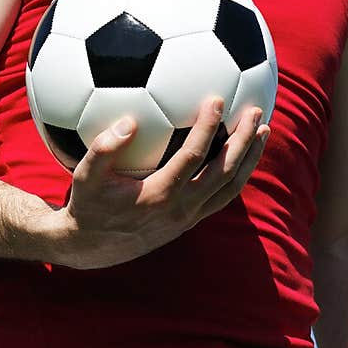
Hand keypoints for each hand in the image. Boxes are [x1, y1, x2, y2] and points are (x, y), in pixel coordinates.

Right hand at [57, 95, 269, 270]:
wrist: (92, 248)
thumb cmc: (87, 204)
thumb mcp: (85, 176)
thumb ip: (103, 149)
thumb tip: (130, 121)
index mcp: (158, 195)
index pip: (193, 157)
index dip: (208, 128)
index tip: (216, 100)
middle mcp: (180, 209)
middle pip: (224, 172)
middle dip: (243, 141)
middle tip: (255, 112)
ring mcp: (188, 218)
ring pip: (230, 188)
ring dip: (250, 159)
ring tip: (263, 130)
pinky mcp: (190, 222)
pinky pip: (223, 197)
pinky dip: (238, 174)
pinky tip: (243, 153)